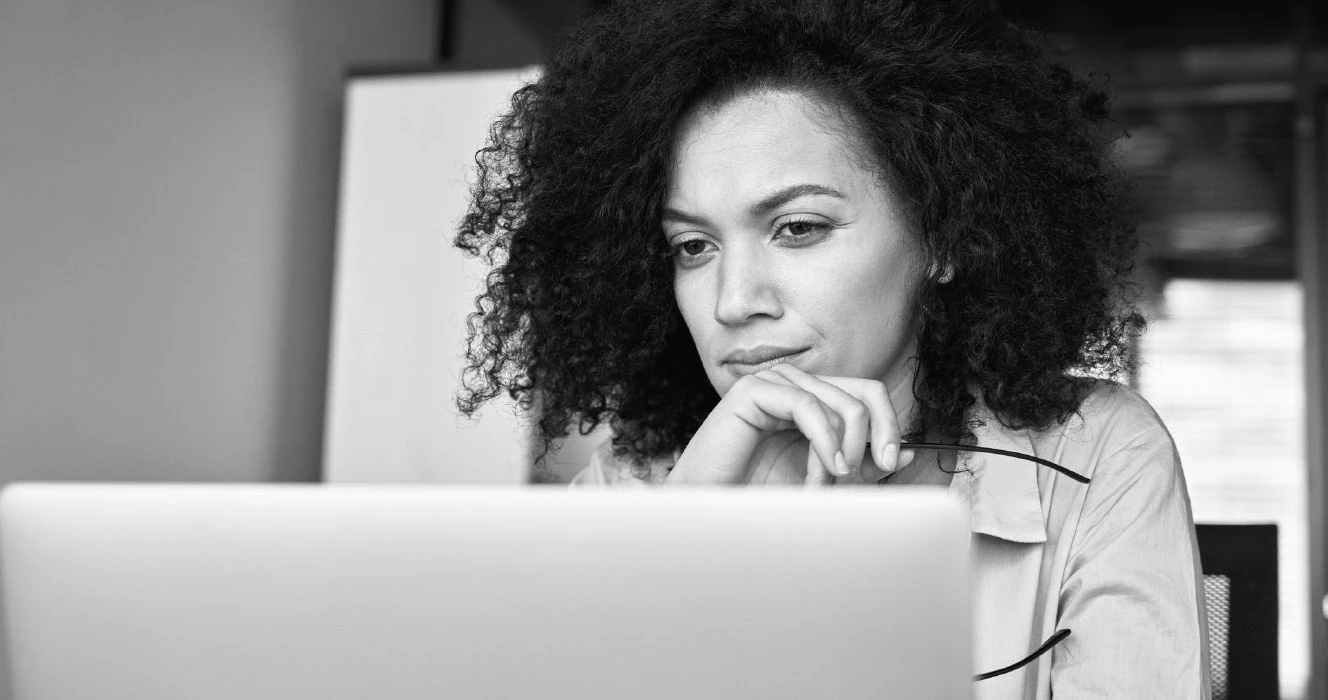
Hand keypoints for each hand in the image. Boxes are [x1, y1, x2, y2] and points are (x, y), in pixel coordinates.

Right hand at [664, 364, 915, 486]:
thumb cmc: (759, 499)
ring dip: (842, 451)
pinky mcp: (753, 391)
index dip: (888, 424)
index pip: (868, 393)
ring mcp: (774, 384)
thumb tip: (907, 451)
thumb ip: (861, 465)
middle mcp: (795, 386)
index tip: (892, 463)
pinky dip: (825, 442)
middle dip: (873, 437)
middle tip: (862, 476)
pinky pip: (809, 406)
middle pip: (863, 393)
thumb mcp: (825, 481)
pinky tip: (825, 470)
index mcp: (812, 402)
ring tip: (824, 486)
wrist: (710, 513)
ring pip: (840, 402)